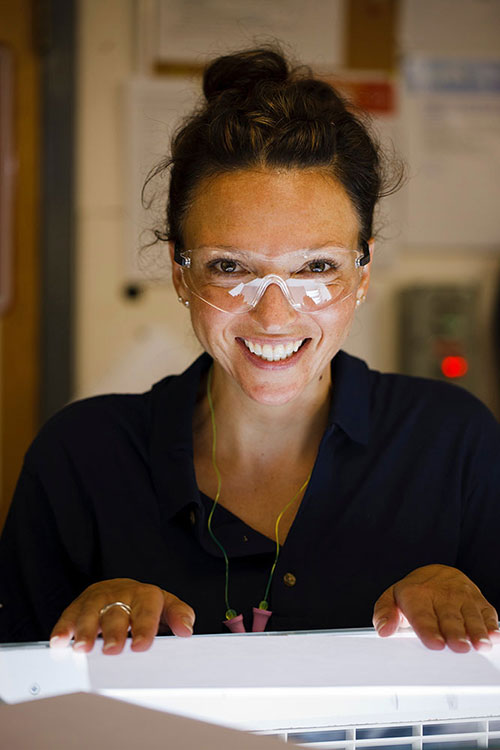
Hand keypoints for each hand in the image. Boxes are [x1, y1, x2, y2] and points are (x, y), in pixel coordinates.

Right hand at [49, 578, 194, 653]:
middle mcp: (121, 593)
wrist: (122, 589)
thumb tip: (186, 630)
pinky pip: (69, 615)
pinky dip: (64, 628)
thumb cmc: (145, 605)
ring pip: (91, 611)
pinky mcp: (79, 605)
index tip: (141, 646)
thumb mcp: (166, 607)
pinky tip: (59, 641)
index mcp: (146, 595)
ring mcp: (98, 598)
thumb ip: (179, 615)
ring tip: (83, 649)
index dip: (144, 628)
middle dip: (113, 631)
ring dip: (86, 630)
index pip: (146, 610)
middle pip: (116, 611)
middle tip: (111, 650)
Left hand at [373, 564, 499, 652]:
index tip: (435, 644)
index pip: (422, 616)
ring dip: (476, 630)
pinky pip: (487, 612)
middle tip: (459, 647)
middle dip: (455, 633)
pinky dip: (491, 624)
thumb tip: (383, 630)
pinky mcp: (478, 600)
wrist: (436, 573)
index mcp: (416, 595)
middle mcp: (441, 595)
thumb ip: (383, 614)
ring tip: (479, 645)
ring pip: (470, 615)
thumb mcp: (391, 599)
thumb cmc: (413, 594)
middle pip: (449, 618)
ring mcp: (462, 597)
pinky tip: (493, 635)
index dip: (429, 630)